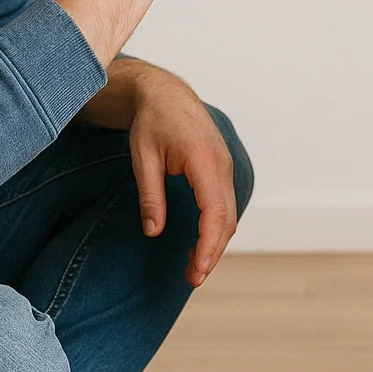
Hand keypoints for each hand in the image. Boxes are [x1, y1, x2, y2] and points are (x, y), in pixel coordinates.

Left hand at [115, 61, 238, 287]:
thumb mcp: (143, 157)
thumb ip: (150, 195)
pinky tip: (201, 243)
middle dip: (212, 252)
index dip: (207, 246)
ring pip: (229, 214)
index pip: (214, 212)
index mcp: (203, 160)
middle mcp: (221, 164)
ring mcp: (225, 166)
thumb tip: (153, 231)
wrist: (166, 93)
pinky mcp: (221, 169)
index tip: (195, 270)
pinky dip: (217, 227)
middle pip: (226, 219)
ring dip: (215, 243)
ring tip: (194, 267)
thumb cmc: (152, 121)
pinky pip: (225, 204)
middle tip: (192, 278)